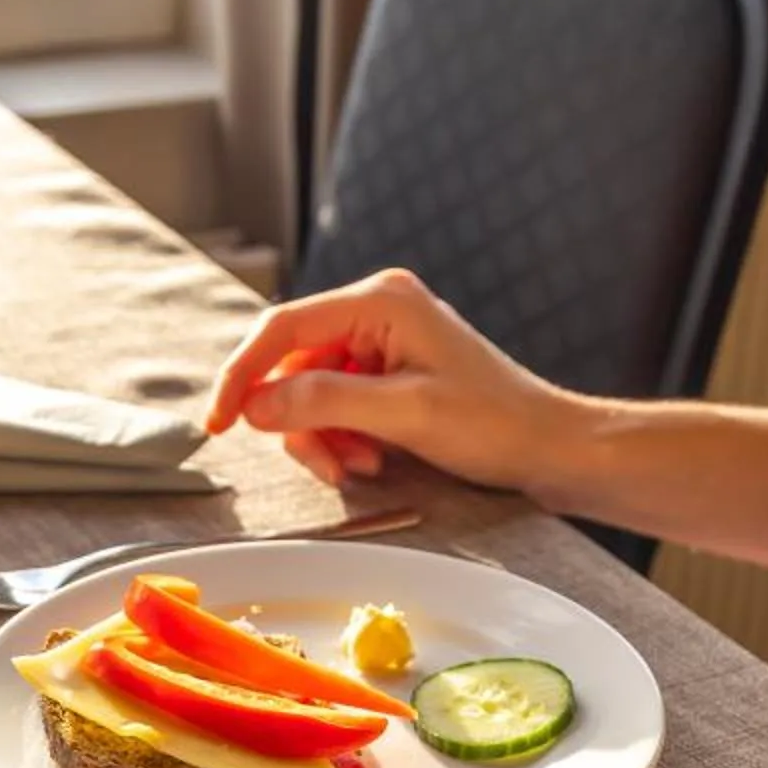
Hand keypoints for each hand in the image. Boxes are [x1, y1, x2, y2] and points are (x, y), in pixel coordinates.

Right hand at [205, 268, 585, 490]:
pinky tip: (373, 460)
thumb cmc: (494, 424)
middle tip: (328, 467)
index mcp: (381, 300)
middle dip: (300, 422)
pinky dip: (343, 438)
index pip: (283, 328)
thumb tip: (255, 405)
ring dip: (324, 437)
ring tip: (362, 467)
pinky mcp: (389, 371)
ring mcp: (382, 340)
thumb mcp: (404, 414)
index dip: (242, 375)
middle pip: (293, 365)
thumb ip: (325, 403)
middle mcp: (376, 310)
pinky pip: (337, 403)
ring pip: (310, 391)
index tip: (219, 423)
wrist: (549, 447)